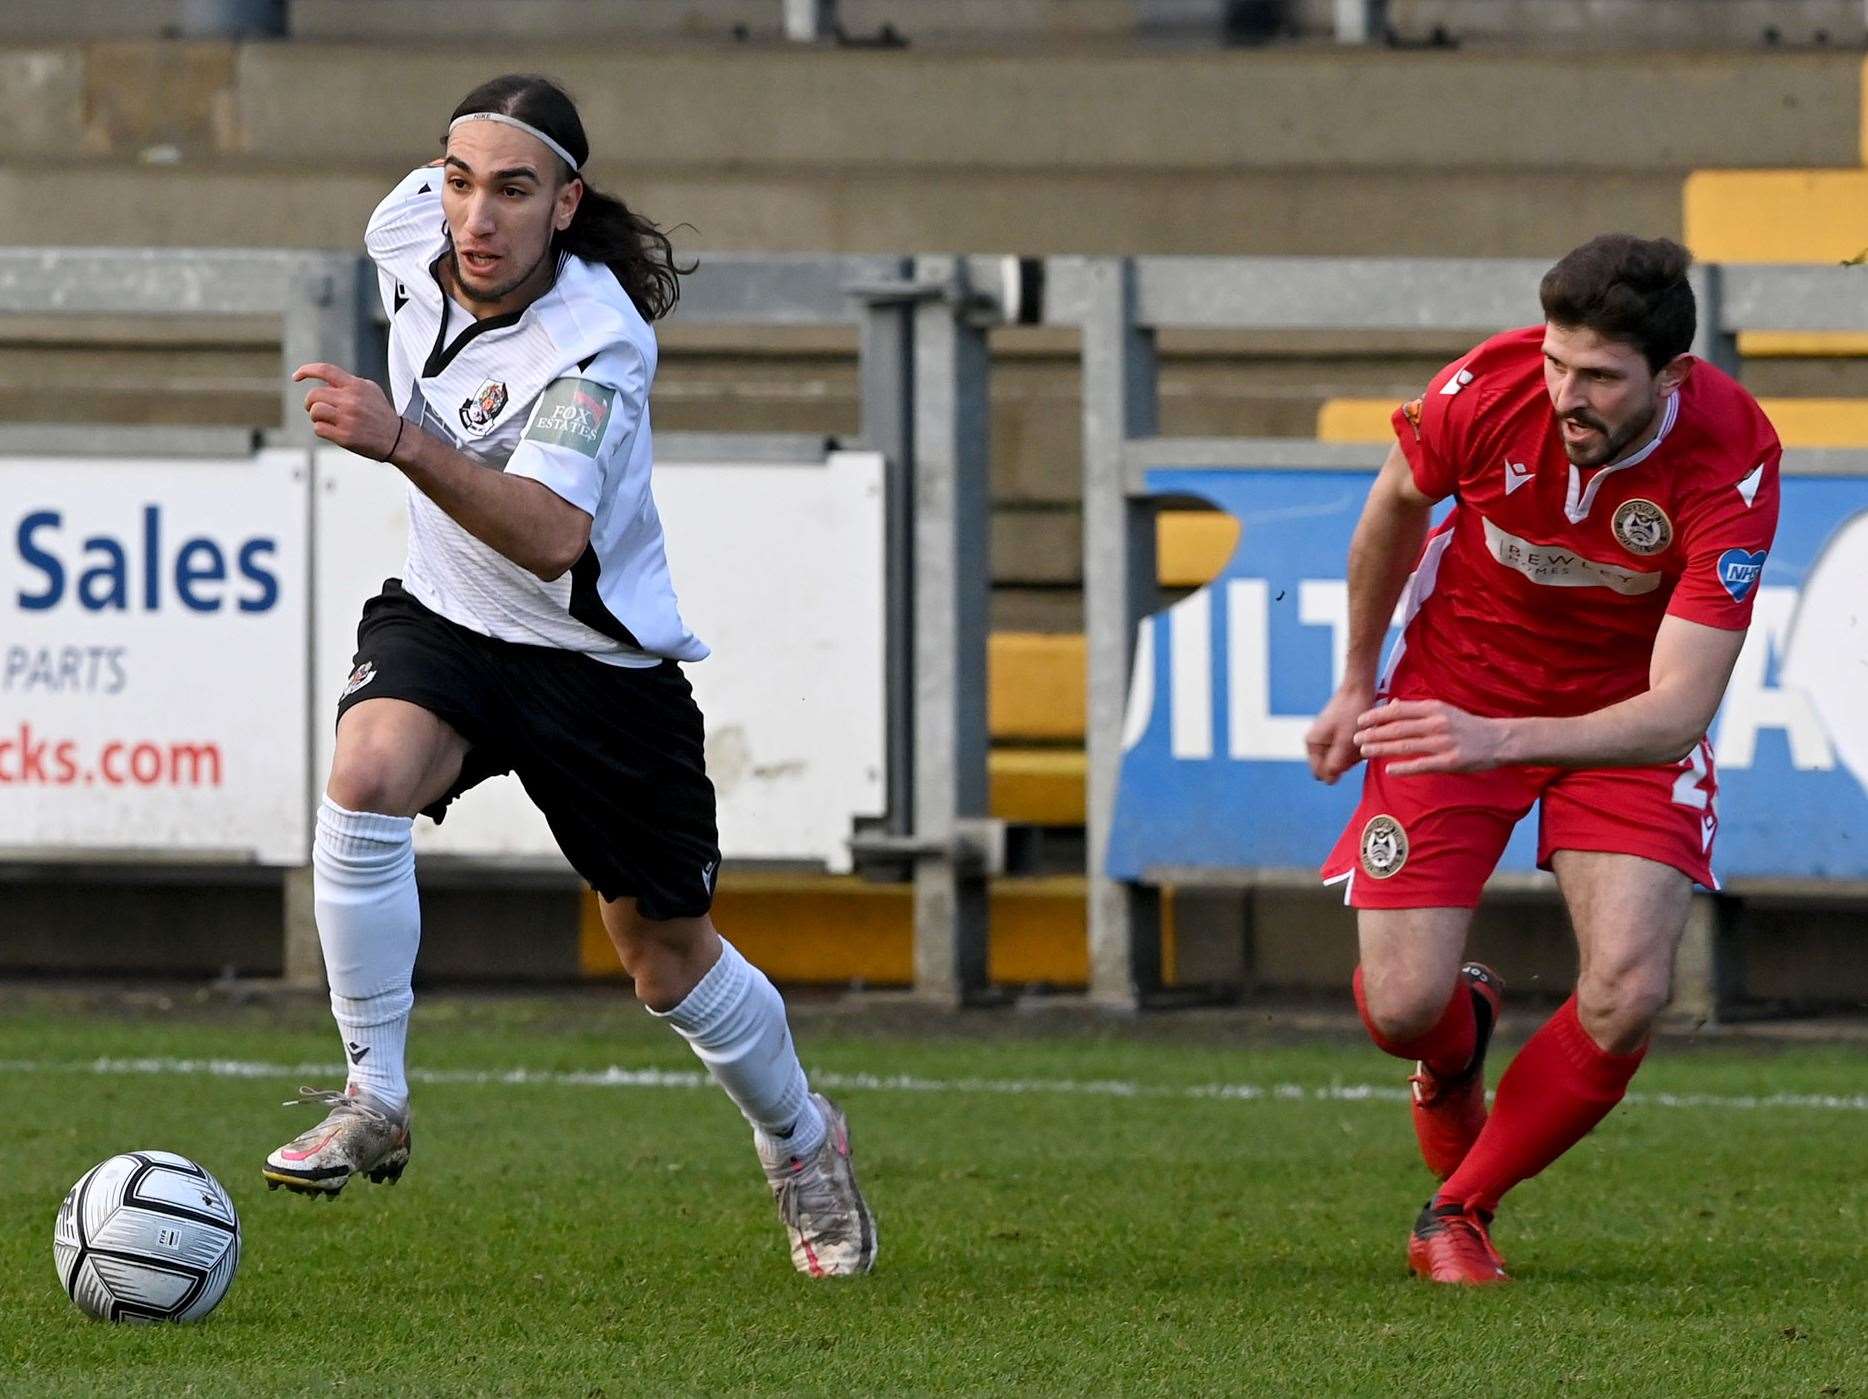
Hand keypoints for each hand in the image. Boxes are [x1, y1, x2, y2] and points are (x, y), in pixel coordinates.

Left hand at [293, 363, 401, 461]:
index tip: (296, 376)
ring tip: (324, 420)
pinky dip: (321, 430)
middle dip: (310, 402)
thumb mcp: (370, 390)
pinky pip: (318, 429)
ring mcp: (347, 419)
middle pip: (314, 395)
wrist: (397, 438)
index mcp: (356, 386)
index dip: (307, 370)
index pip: (325, 370)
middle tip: (313, 409)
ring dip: (315, 416)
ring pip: (315, 411)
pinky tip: (332, 431)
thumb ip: (349, 382)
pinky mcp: (345, 436)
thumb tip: (325, 379)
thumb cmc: (380, 413)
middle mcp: (351, 401)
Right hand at [1304, 683, 1374, 784]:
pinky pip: (1345, 750)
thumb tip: (1330, 781)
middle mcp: (1315, 742)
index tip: (1349, 756)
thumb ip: (1336, 764)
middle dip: (1346, 762)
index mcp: (1312, 744)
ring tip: (1360, 737)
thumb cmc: (1352, 713)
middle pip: (1331, 767)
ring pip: (1340, 759)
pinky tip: (1361, 735)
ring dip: (1353, 754)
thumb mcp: (1345, 742)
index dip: (1337, 771)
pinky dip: (1355, 746)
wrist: (1359, 688)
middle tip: (1357, 746)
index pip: (1321, 773)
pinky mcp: (1336, 734)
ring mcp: (1325, 738)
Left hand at [1353, 698, 1506, 775]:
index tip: (1360, 720)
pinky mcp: (1450, 761)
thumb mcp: (1443, 710)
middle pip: (1397, 728)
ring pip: (1405, 745)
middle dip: (1373, 733)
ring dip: (1382, 748)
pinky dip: (1404, 767)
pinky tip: (1389, 770)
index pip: (1398, 711)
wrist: (1499, 740)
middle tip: (1355, 739)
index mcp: (1434, 709)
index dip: (1376, 716)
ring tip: (1364, 752)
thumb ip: (1417, 709)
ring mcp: (1443, 743)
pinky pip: (1422, 765)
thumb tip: (1391, 705)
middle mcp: (1436, 723)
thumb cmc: (1467, 725)